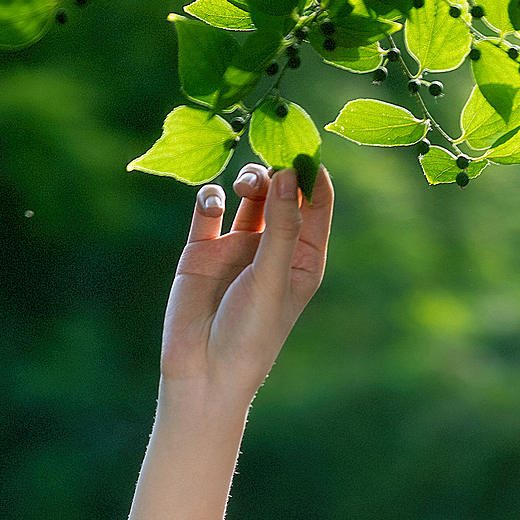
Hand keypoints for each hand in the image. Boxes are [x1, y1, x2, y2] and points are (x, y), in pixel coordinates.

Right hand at [160, 162, 334, 400]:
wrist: (203, 370)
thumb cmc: (249, 334)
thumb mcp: (272, 278)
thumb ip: (282, 226)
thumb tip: (288, 173)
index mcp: (304, 258)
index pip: (316, 204)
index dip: (311, 174)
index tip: (301, 149)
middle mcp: (273, 248)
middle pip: (282, 191)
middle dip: (277, 170)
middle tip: (269, 163)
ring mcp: (238, 245)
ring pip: (249, 193)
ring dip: (249, 180)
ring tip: (245, 188)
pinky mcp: (203, 247)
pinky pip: (209, 206)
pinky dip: (211, 197)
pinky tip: (212, 206)